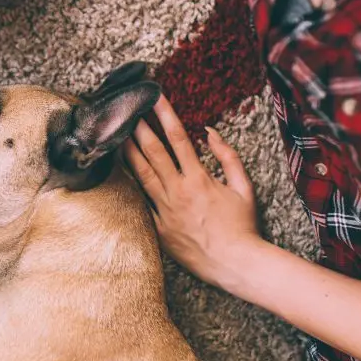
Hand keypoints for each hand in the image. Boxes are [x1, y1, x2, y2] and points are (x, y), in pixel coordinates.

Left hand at [123, 95, 262, 288]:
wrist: (236, 264)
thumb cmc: (243, 225)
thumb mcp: (244, 187)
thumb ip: (228, 156)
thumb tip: (210, 133)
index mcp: (199, 179)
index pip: (178, 138)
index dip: (164, 114)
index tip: (155, 97)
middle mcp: (179, 192)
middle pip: (153, 152)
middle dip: (139, 127)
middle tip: (127, 110)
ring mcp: (166, 211)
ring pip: (141, 176)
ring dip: (128, 152)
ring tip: (117, 135)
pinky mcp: (159, 228)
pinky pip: (142, 203)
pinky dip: (131, 186)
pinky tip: (120, 173)